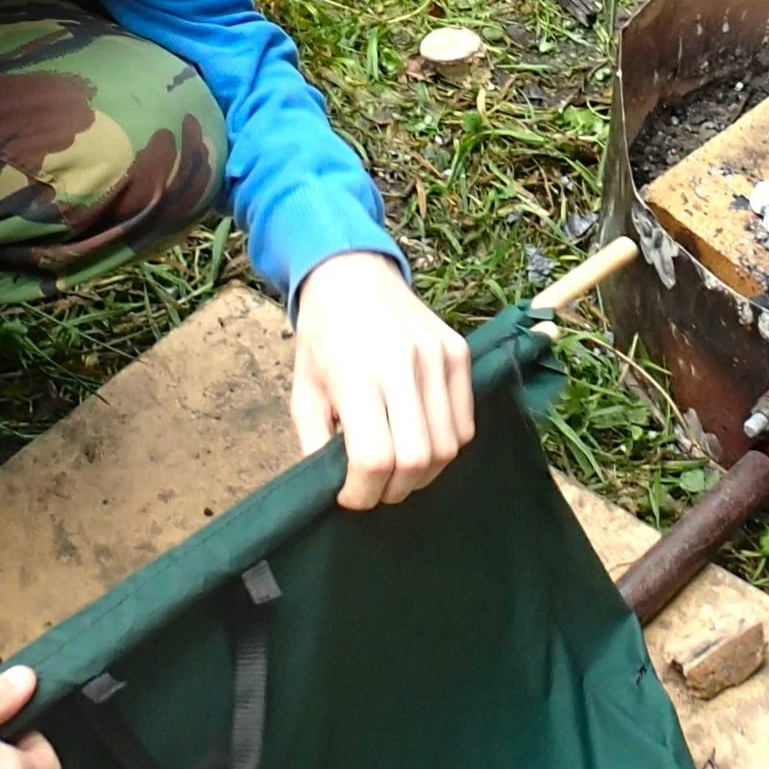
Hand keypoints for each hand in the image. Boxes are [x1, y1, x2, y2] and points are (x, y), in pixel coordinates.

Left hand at [290, 253, 474, 509]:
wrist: (351, 273)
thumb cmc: (321, 336)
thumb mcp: (303, 391)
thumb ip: (316, 444)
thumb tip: (335, 489)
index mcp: (357, 375)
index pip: (374, 458)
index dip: (362, 493)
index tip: (349, 496)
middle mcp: (403, 365)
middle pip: (416, 460)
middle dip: (393, 490)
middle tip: (375, 488)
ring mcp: (437, 357)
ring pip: (447, 448)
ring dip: (422, 475)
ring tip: (399, 471)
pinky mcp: (459, 352)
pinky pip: (465, 424)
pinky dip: (446, 446)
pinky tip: (421, 441)